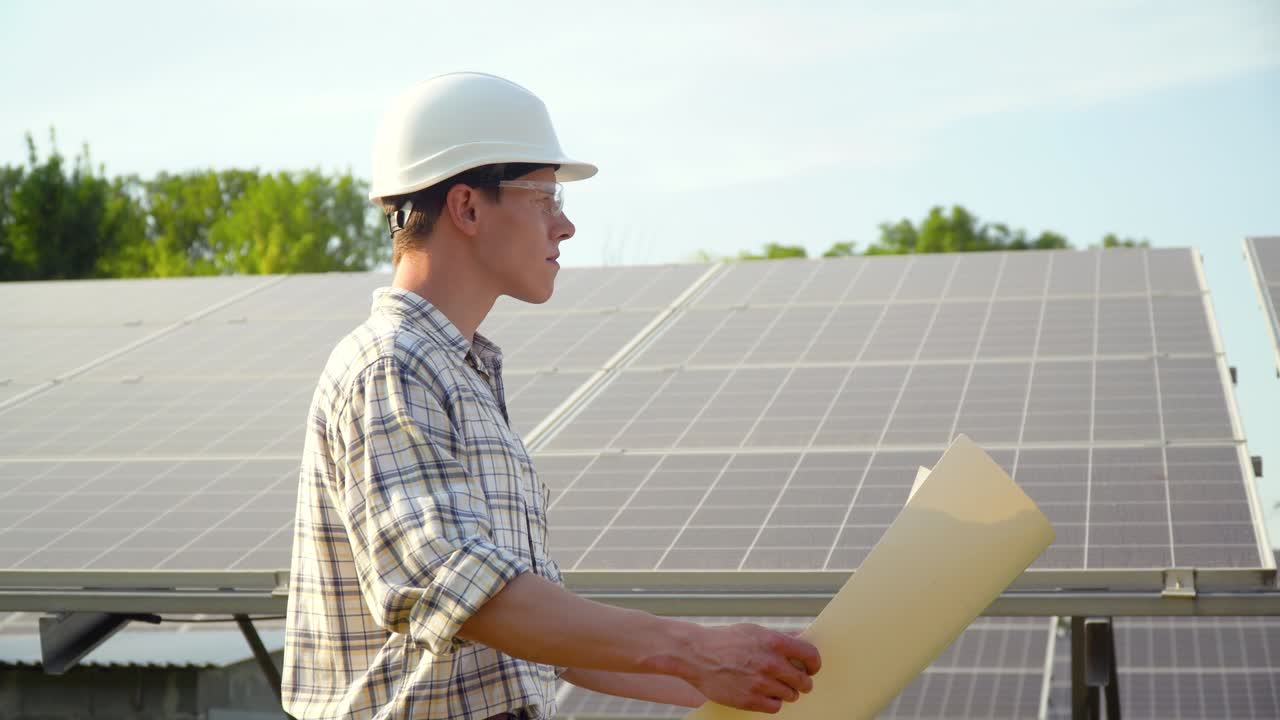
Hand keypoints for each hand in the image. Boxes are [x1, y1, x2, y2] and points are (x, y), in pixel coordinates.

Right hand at [674, 623, 820, 713]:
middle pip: (804, 681)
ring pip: (791, 695)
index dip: (814, 664)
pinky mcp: (750, 700)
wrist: (696, 654)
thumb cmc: (724, 640)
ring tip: (773, 685)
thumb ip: (780, 638)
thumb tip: (801, 640)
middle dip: (802, 682)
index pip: (811, 656)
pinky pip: (775, 707)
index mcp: (774, 642)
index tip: (811, 668)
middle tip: (795, 681)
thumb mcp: (754, 631)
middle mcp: (770, 663)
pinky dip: (773, 702)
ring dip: (786, 692)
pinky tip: (764, 694)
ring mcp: (760, 683)